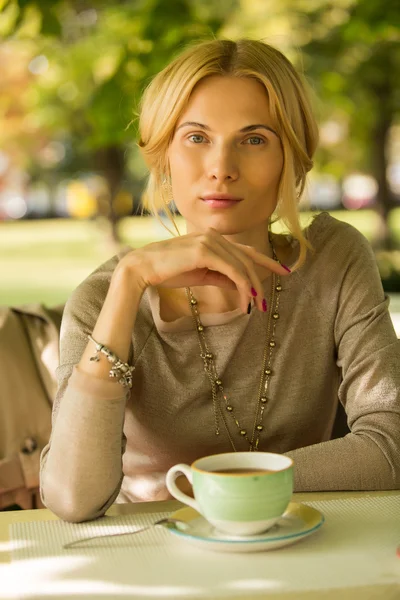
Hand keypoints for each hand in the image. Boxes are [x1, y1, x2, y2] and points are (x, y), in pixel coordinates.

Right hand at [116, 228, 288, 313]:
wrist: (143, 268)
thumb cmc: (168, 271)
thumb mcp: (200, 275)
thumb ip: (220, 276)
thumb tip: (239, 285)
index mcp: (213, 239)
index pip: (245, 250)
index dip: (267, 261)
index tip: (284, 272)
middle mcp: (214, 236)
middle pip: (247, 260)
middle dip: (260, 282)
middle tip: (264, 305)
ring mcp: (210, 241)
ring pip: (242, 267)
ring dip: (252, 289)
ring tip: (256, 307)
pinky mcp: (205, 251)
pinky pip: (233, 270)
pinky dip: (243, 286)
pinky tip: (247, 299)